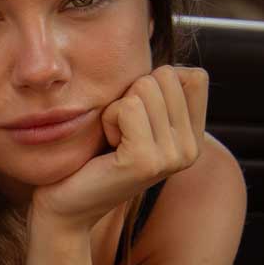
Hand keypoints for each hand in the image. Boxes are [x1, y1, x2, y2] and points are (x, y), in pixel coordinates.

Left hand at [31, 65, 208, 230]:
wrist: (68, 205)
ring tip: (113, 141)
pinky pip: (127, 107)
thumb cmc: (96, 156)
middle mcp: (191, 150)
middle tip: (121, 132)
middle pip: (167, 76)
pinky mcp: (145, 161)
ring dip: (117, 108)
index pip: (195, 76)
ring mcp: (172, 158)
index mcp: (194, 139)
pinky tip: (107, 147)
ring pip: (146, 87)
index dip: (157, 83)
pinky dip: (108, 119)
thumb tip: (167, 58)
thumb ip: (161, 93)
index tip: (137, 118)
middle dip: (133, 94)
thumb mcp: (138, 119)